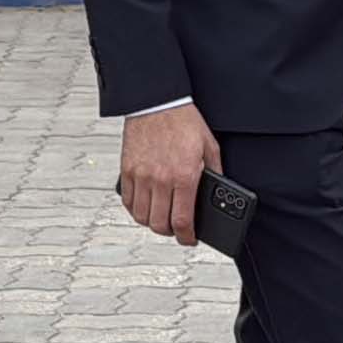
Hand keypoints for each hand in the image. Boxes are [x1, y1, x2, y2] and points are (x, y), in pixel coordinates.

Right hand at [120, 104, 222, 246]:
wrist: (156, 102)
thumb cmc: (183, 121)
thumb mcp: (209, 146)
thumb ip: (215, 172)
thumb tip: (215, 194)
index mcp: (184, 175)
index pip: (182, 220)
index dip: (186, 237)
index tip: (189, 239)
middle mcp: (160, 179)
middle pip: (159, 224)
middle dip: (170, 233)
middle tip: (177, 230)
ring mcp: (140, 175)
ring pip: (141, 216)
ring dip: (152, 223)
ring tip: (160, 219)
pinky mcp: (127, 169)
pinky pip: (128, 200)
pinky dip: (135, 209)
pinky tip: (145, 206)